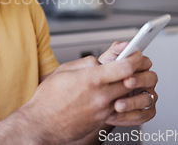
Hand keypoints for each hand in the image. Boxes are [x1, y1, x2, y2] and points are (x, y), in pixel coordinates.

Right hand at [20, 51, 145, 143]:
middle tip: (135, 64)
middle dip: (136, 70)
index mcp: (91, 79)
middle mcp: (100, 96)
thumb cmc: (47, 99)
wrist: (41, 124)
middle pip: (131, 80)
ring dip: (131, 87)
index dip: (134, 57)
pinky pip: (121, 111)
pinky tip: (118, 96)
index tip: (135, 53)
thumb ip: (85, 63)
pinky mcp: (102, 121)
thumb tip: (99, 61)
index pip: (125, 67)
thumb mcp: (63, 71)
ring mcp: (103, 111)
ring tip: (126, 79)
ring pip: (128, 96)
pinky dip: (124, 102)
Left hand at [98, 42, 158, 126]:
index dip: (138, 64)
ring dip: (132, 102)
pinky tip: (116, 114)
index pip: (146, 62)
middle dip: (138, 81)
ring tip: (117, 104)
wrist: (95, 99)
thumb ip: (115, 51)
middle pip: (151, 78)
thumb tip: (125, 44)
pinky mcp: (145, 112)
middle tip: (125, 83)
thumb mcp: (106, 62)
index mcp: (138, 67)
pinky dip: (129, 117)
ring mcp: (146, 96)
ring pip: (147, 99)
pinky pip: (143, 115)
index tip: (128, 68)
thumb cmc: (103, 78)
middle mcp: (145, 81)